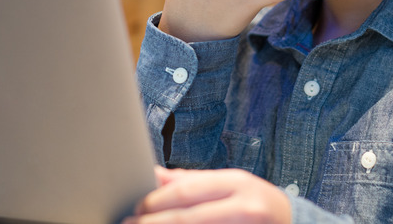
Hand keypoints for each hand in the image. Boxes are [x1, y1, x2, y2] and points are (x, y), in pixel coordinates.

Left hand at [122, 167, 291, 223]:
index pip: (188, 190)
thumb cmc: (255, 203)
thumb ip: (193, 181)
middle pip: (189, 217)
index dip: (158, 200)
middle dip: (154, 222)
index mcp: (236, 182)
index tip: (136, 207)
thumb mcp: (229, 185)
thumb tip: (153, 174)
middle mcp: (244, 205)